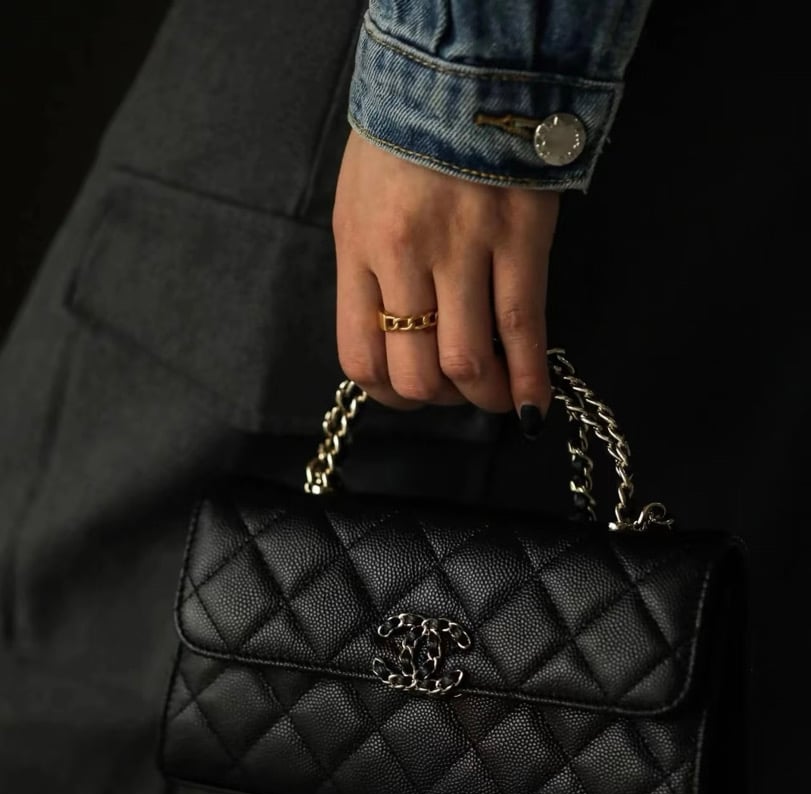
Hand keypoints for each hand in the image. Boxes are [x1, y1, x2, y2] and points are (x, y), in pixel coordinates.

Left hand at [332, 130, 558, 434]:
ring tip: (496, 395)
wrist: (461, 69)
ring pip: (468, 362)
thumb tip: (396, 338)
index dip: (387, 395)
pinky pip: (524, 328)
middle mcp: (406, 256)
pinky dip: (529, 378)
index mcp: (361, 249)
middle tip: (457, 390)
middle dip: (438, 400)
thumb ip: (370, 273)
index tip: (409, 395)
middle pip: (416, 373)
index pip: (361, 358)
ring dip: (484, 395)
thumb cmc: (403, 140)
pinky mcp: (519, 239)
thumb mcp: (360, 204)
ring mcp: (464, 249)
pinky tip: (533, 406)